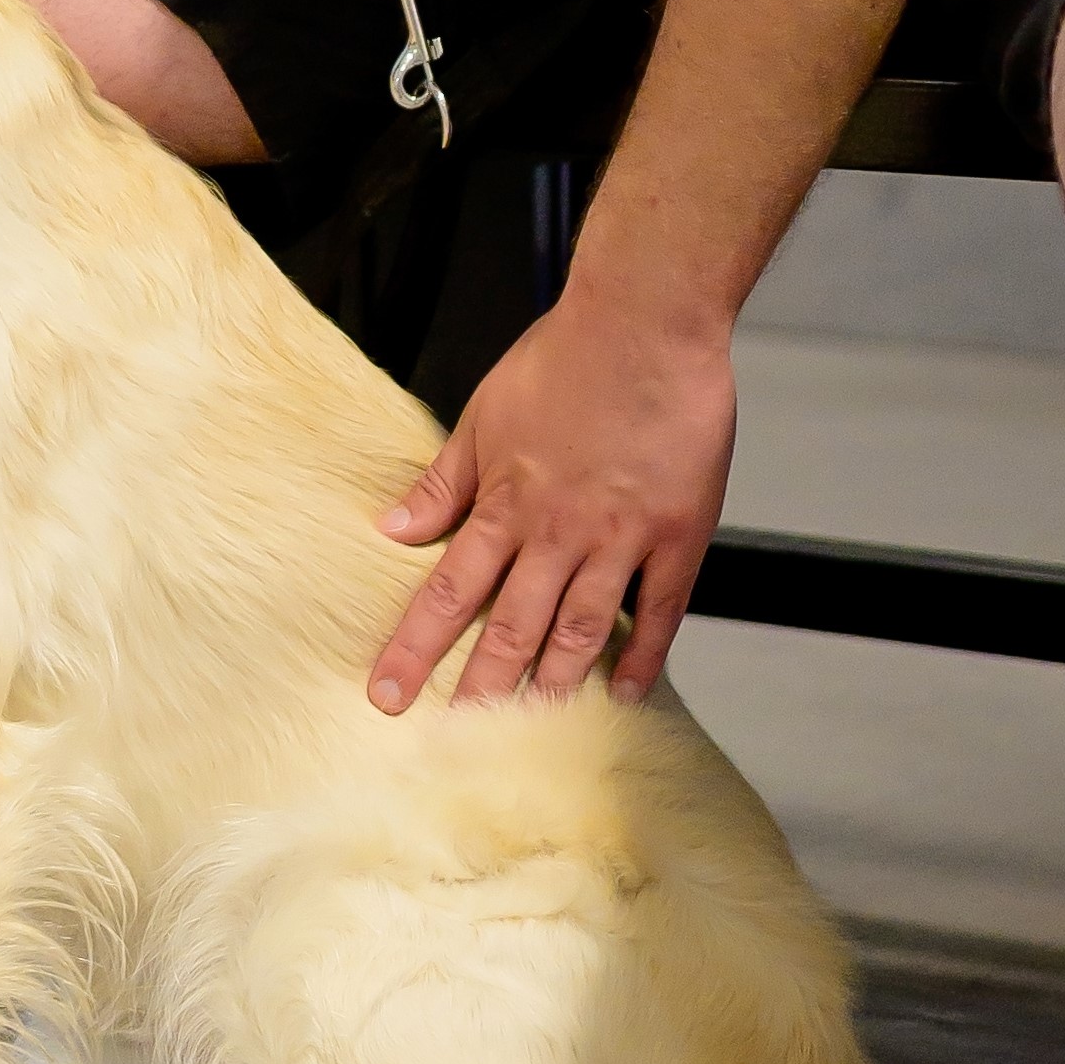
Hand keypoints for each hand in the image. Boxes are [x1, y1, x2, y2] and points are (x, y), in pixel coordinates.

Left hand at [366, 293, 732, 710]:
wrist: (645, 323)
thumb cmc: (565, 356)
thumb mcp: (483, 412)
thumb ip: (443, 479)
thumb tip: (393, 528)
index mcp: (506, 500)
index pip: (447, 590)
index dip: (415, 647)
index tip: (387, 695)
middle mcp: (558, 530)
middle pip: (510, 626)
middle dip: (478, 688)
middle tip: (454, 741)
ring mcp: (621, 537)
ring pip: (580, 630)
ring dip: (552, 685)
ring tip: (529, 733)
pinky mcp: (678, 535)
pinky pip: (658, 611)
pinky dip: (642, 657)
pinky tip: (626, 692)